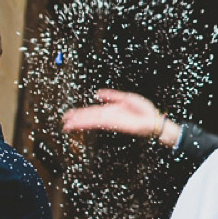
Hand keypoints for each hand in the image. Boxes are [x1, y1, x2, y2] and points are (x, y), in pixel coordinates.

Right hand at [61, 89, 180, 145]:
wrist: (154, 119)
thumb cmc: (144, 110)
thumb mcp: (127, 98)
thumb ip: (112, 95)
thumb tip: (98, 93)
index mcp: (110, 109)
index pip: (92, 111)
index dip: (80, 113)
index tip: (69, 115)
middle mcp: (109, 116)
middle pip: (89, 117)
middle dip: (76, 119)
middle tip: (64, 122)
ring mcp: (112, 120)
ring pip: (92, 120)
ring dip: (80, 122)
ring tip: (68, 125)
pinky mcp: (116, 124)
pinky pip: (101, 122)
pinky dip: (92, 123)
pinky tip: (83, 124)